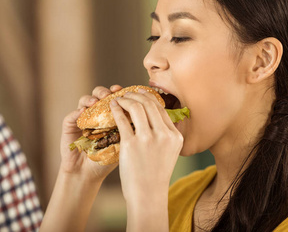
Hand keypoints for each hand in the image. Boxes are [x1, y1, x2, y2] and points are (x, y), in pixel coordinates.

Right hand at [59, 85, 122, 180]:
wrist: (88, 174)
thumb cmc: (107, 159)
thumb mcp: (121, 142)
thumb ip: (128, 129)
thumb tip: (143, 115)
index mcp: (109, 115)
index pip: (114, 97)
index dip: (119, 92)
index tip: (125, 91)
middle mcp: (95, 114)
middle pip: (99, 94)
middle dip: (104, 92)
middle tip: (110, 94)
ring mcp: (81, 118)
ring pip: (84, 100)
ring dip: (91, 98)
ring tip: (96, 102)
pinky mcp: (69, 126)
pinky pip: (71, 115)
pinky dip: (77, 112)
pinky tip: (83, 112)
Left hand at [110, 89, 183, 203]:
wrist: (147, 195)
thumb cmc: (156, 175)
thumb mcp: (170, 153)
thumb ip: (166, 135)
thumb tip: (156, 116)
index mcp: (175, 136)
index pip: (161, 109)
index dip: (149, 98)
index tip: (140, 93)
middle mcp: (163, 135)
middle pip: (149, 104)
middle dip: (137, 95)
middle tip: (128, 93)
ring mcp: (147, 139)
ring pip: (136, 108)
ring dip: (126, 99)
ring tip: (119, 99)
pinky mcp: (131, 145)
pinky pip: (122, 120)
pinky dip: (116, 110)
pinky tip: (112, 107)